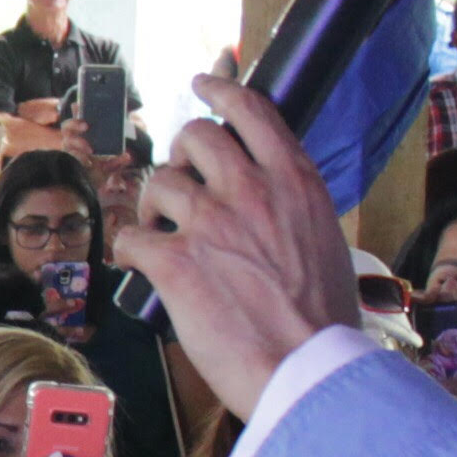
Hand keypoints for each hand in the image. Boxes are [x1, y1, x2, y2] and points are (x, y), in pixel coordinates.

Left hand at [103, 70, 361, 420]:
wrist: (309, 371)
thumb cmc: (324, 322)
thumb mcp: (326, 241)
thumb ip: (293, 209)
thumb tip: (269, 203)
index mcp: (295, 183)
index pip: (252, 112)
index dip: (220, 92)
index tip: (203, 84)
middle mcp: (251, 191)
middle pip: (195, 137)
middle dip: (180, 156)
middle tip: (180, 184)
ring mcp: (211, 224)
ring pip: (159, 184)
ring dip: (153, 207)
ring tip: (163, 236)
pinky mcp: (176, 262)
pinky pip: (131, 237)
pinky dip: (131, 251)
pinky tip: (142, 267)